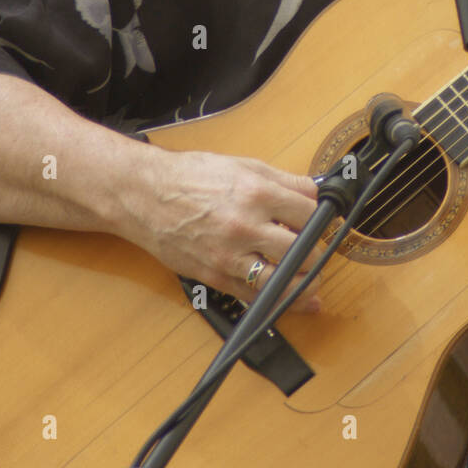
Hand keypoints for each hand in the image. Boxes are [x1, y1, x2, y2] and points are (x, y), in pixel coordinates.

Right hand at [124, 148, 323, 311]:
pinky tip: (295, 301)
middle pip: (302, 250)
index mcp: (256, 193)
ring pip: (282, 281)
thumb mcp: (243, 165)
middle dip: (316, 253)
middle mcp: (245, 225)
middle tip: (317, 251)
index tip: (321, 223)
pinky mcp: (215, 276)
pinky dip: (279, 302)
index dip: (321, 219)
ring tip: (311, 280)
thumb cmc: (191, 177)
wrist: (145, 195)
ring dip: (304, 285)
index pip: (309, 214)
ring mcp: (230, 255)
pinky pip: (254, 297)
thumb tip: (314, 191)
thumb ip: (283, 179)